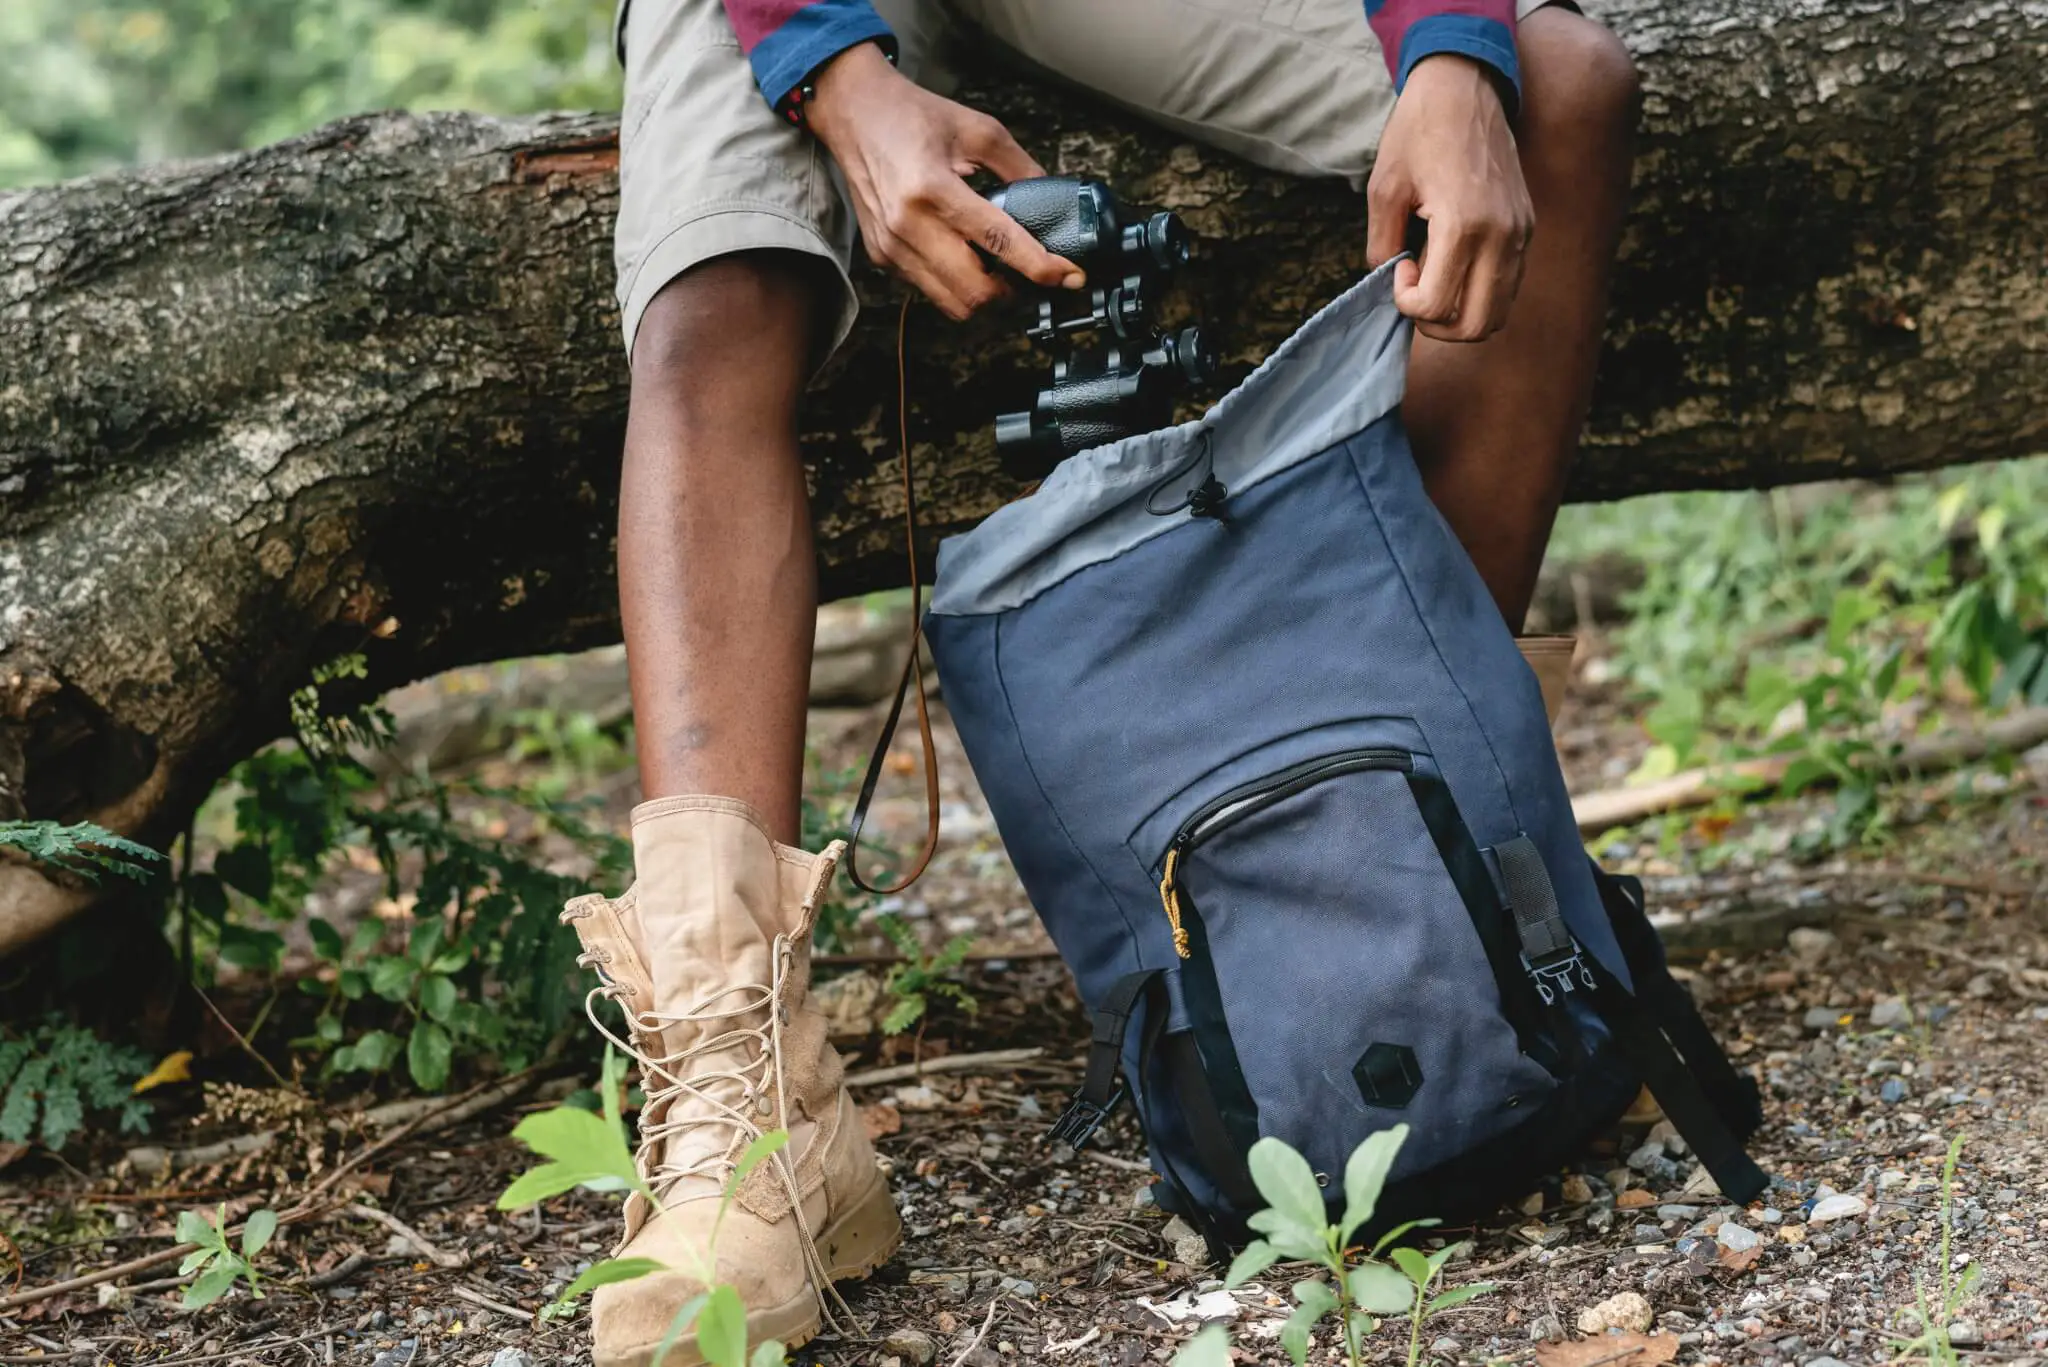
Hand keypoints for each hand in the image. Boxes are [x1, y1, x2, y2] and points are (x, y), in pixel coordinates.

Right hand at [808, 44, 1082, 319]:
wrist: (854, 113)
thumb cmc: (911, 116)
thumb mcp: (978, 130)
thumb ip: (1020, 168)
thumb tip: (1052, 199)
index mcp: (932, 188)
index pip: (998, 241)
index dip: (1039, 266)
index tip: (1068, 276)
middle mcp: (907, 224)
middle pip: (975, 292)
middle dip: (1012, 292)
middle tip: (1031, 275)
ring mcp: (891, 246)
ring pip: (952, 303)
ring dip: (985, 296)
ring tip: (1001, 272)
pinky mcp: (882, 256)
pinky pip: (930, 291)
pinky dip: (956, 285)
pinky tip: (967, 261)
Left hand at [1365, 55, 1532, 342]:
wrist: (1466, 87)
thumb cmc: (1419, 131)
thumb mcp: (1384, 190)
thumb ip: (1382, 246)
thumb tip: (1386, 280)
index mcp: (1464, 224)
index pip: (1437, 307)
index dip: (1407, 303)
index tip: (1399, 267)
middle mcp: (1502, 235)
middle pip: (1476, 327)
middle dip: (1436, 325)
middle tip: (1414, 292)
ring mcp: (1521, 233)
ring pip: (1497, 313)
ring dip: (1460, 314)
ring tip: (1434, 279)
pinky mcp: (1528, 227)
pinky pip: (1508, 285)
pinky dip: (1479, 293)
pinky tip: (1454, 263)